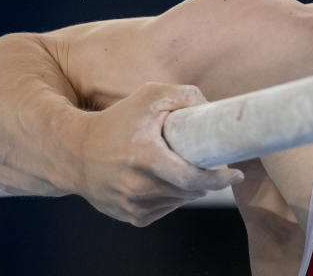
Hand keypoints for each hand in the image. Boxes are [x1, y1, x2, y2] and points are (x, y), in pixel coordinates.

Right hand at [78, 82, 243, 226]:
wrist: (75, 153)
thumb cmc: (117, 121)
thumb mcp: (149, 97)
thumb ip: (183, 95)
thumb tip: (212, 109)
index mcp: (144, 157)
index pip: (191, 177)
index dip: (219, 179)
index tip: (236, 174)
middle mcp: (137, 186)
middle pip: (190, 189)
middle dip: (206, 178)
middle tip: (211, 161)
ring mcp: (133, 205)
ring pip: (180, 200)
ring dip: (190, 187)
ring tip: (180, 165)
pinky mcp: (131, 217)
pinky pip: (166, 208)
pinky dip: (173, 196)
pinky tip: (163, 179)